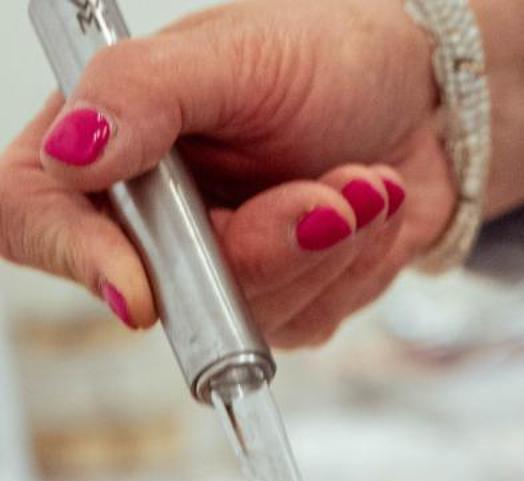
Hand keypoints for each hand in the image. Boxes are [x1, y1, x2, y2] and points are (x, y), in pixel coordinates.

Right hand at [0, 0, 452, 345]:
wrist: (421, 95)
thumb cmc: (323, 54)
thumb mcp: (230, 54)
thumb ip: (142, 93)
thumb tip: (71, 150)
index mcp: (102, 143)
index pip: (35, 218)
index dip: (77, 260)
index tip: (139, 289)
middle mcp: (147, 216)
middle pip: (168, 291)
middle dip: (267, 250)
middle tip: (332, 199)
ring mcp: (212, 270)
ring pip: (249, 315)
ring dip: (327, 251)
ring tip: (363, 184)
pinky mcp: (277, 302)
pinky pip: (305, 319)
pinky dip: (353, 265)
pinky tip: (369, 210)